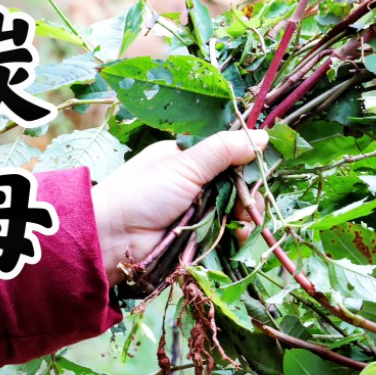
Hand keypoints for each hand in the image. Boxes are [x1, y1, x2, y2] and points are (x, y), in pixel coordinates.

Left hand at [91, 130, 267, 284]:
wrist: (112, 238)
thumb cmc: (143, 192)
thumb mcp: (185, 164)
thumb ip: (224, 150)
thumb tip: (263, 135)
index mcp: (188, 157)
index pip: (229, 154)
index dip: (247, 163)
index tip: (260, 171)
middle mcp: (194, 181)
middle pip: (236, 184)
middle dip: (247, 194)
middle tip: (249, 204)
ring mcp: (196, 210)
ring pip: (234, 210)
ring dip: (244, 216)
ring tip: (244, 224)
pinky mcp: (197, 236)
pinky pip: (225, 232)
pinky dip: (235, 234)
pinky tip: (239, 236)